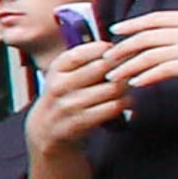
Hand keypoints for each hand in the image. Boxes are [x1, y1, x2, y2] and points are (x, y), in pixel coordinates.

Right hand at [26, 39, 125, 153]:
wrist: (45, 129)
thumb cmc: (66, 95)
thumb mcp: (65, 73)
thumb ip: (88, 58)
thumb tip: (121, 48)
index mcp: (57, 68)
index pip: (85, 51)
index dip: (107, 49)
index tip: (118, 52)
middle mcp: (59, 85)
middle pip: (102, 67)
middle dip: (121, 66)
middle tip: (132, 68)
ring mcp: (68, 105)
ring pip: (112, 88)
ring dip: (126, 86)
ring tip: (129, 85)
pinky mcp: (80, 122)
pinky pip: (113, 107)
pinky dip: (125, 102)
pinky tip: (124, 101)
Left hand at [100, 7, 177, 94]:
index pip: (157, 18)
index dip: (133, 24)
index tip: (115, 29)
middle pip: (147, 36)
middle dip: (122, 48)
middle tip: (105, 58)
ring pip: (151, 54)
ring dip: (128, 66)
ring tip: (113, 77)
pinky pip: (167, 69)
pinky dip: (148, 76)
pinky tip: (136, 84)